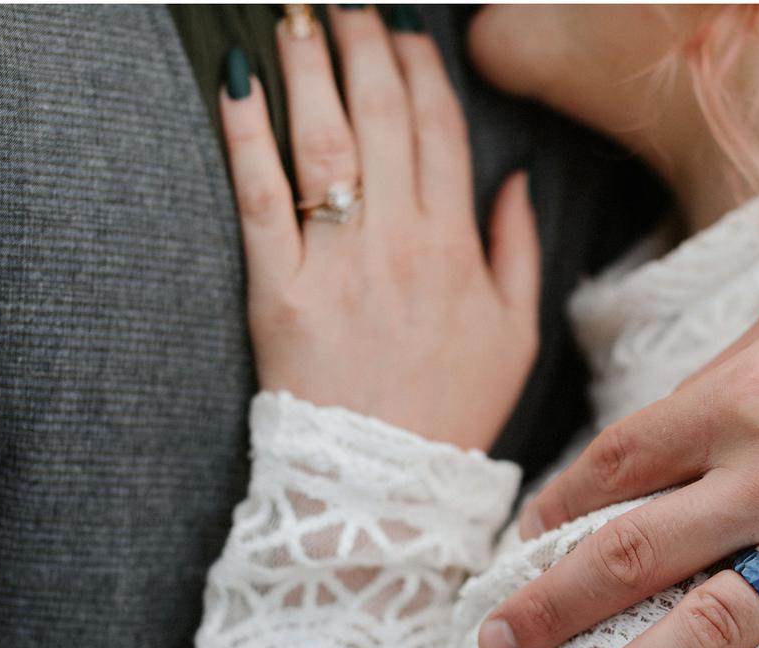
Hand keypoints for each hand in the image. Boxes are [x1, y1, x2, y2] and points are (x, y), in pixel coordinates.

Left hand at [220, 9, 538, 450]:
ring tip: (295, 17)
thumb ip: (519, 251)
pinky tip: (239, 85)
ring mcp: (339, 265)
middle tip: (347, 7)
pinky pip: (260, 199)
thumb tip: (514, 178)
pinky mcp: (281, 292)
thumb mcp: (515, 337)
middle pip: (382, 119)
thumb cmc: (451, 412)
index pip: (442, 132)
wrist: (385, 489)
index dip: (424, 71)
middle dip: (364, 47)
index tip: (409, 34)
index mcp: (458, 249)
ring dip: (309, 68)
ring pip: (324, 141)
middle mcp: (400, 243)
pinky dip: (247, 136)